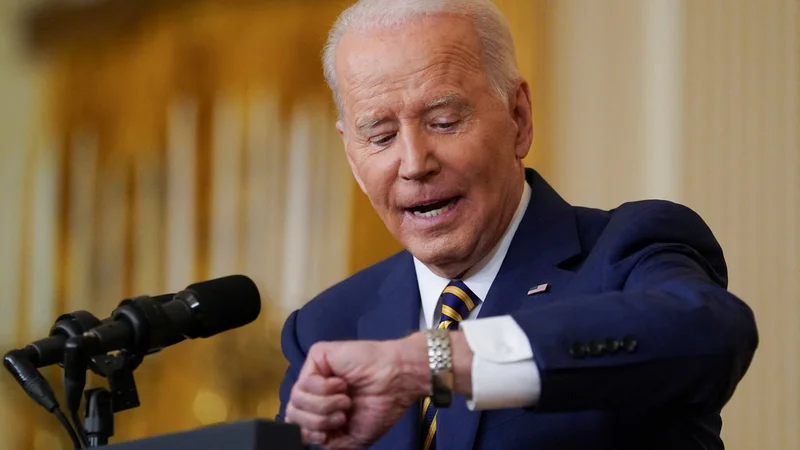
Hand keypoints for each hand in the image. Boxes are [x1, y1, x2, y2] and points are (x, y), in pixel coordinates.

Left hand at [286, 333, 430, 448]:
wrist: (396, 383)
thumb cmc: (381, 406)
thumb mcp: (351, 438)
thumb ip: (327, 442)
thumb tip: (306, 438)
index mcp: (321, 408)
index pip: (295, 424)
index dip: (309, 433)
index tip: (330, 432)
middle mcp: (314, 390)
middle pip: (292, 413)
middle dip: (318, 421)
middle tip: (342, 416)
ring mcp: (315, 373)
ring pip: (296, 399)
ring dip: (324, 405)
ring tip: (345, 400)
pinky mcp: (317, 356)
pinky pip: (305, 381)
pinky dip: (326, 389)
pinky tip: (343, 383)